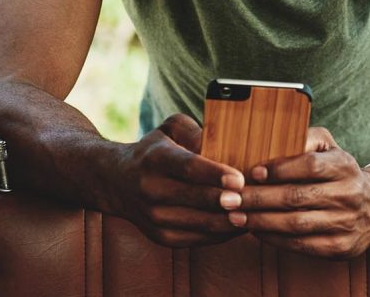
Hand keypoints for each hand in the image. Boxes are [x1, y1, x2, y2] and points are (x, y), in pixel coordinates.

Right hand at [107, 114, 246, 246]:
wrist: (116, 182)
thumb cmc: (154, 152)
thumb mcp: (169, 130)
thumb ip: (195, 131)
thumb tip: (222, 144)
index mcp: (155, 158)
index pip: (187, 167)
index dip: (214, 174)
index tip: (239, 179)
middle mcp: (150, 189)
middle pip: (196, 198)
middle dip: (227, 201)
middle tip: (252, 199)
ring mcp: (154, 217)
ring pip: (200, 223)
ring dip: (229, 221)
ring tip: (252, 214)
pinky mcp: (161, 237)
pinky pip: (198, 239)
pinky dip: (221, 234)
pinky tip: (239, 225)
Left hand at [228, 127, 369, 258]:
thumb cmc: (340, 172)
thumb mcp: (330, 148)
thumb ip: (306, 138)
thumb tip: (275, 139)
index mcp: (344, 166)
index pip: (309, 166)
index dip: (279, 169)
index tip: (252, 172)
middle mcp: (348, 195)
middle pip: (296, 197)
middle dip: (258, 199)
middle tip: (230, 198)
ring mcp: (345, 224)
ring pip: (296, 224)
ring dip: (260, 221)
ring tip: (236, 216)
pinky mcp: (339, 247)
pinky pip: (300, 245)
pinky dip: (274, 239)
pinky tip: (255, 231)